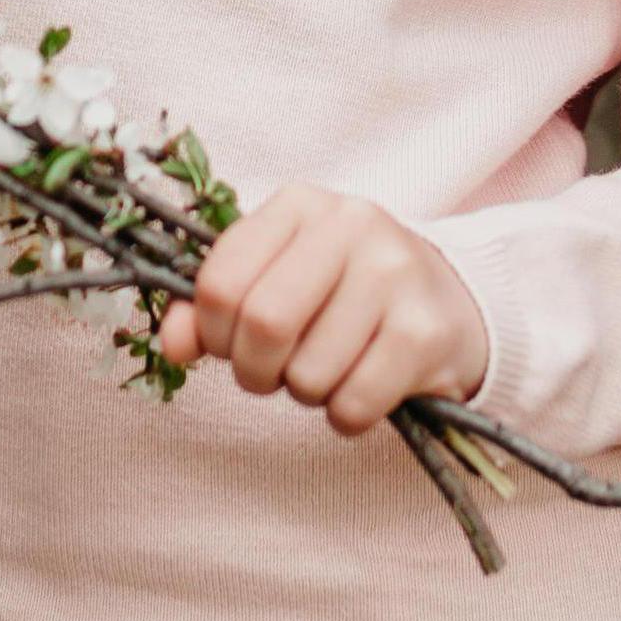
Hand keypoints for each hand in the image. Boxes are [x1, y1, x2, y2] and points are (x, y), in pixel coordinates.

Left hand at [156, 186, 489, 435]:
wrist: (447, 302)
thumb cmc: (342, 291)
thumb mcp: (276, 277)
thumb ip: (213, 307)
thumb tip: (172, 346)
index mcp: (300, 204)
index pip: (220, 282)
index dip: (213, 333)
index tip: (232, 344)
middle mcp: (351, 224)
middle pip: (264, 325)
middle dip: (255, 370)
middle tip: (273, 373)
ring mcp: (394, 274)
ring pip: (307, 374)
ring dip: (305, 393)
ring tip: (328, 369)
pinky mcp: (426, 331)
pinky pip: (353, 405)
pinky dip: (344, 416)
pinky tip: (362, 387)